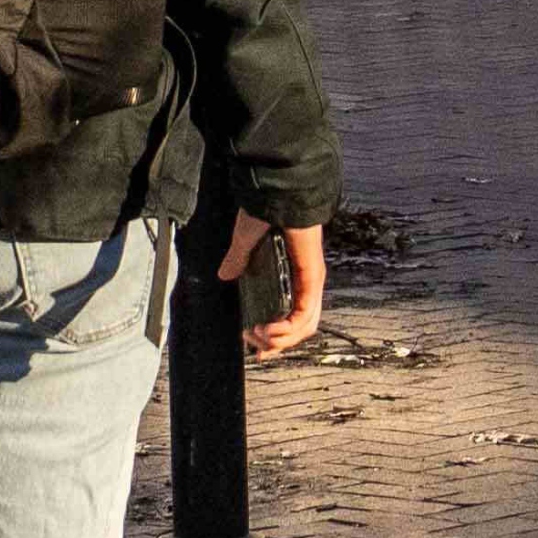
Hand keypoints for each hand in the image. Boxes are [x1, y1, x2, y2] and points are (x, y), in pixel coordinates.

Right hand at [218, 213, 330, 363]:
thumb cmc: (266, 208)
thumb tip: (225, 275)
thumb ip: (237, 259)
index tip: (256, 346)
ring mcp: (311, 281)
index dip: (277, 335)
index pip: (293, 315)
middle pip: (300, 328)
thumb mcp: (246, 240)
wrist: (279, 191)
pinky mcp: (311, 278)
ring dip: (280, 340)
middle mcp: (307, 280)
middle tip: (253, 346)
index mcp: (295, 272)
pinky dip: (287, 330)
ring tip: (258, 339)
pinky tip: (268, 331)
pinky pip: (304, 315)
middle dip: (276, 344)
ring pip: (304, 327)